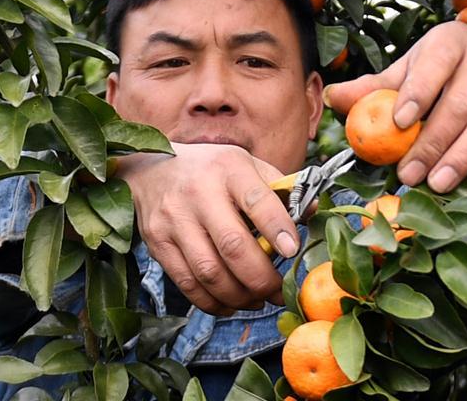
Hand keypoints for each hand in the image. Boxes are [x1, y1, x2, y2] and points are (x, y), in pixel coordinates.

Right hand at [115, 143, 298, 315]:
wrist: (151, 170)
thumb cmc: (211, 171)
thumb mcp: (246, 165)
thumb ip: (280, 189)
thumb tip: (315, 212)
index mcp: (229, 168)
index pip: (257, 200)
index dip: (278, 230)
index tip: (293, 252)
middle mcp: (199, 193)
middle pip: (233, 246)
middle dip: (262, 279)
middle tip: (279, 292)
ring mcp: (174, 219)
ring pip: (210, 272)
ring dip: (240, 296)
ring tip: (257, 300)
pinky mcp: (158, 243)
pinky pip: (187, 284)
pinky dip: (213, 302)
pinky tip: (230, 303)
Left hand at [324, 22, 466, 192]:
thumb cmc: (430, 76)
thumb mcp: (399, 77)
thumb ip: (368, 90)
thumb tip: (331, 98)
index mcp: (448, 42)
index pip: (435, 62)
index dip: (418, 92)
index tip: (399, 122)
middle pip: (460, 103)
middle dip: (432, 143)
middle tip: (408, 173)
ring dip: (460, 157)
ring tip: (435, 182)